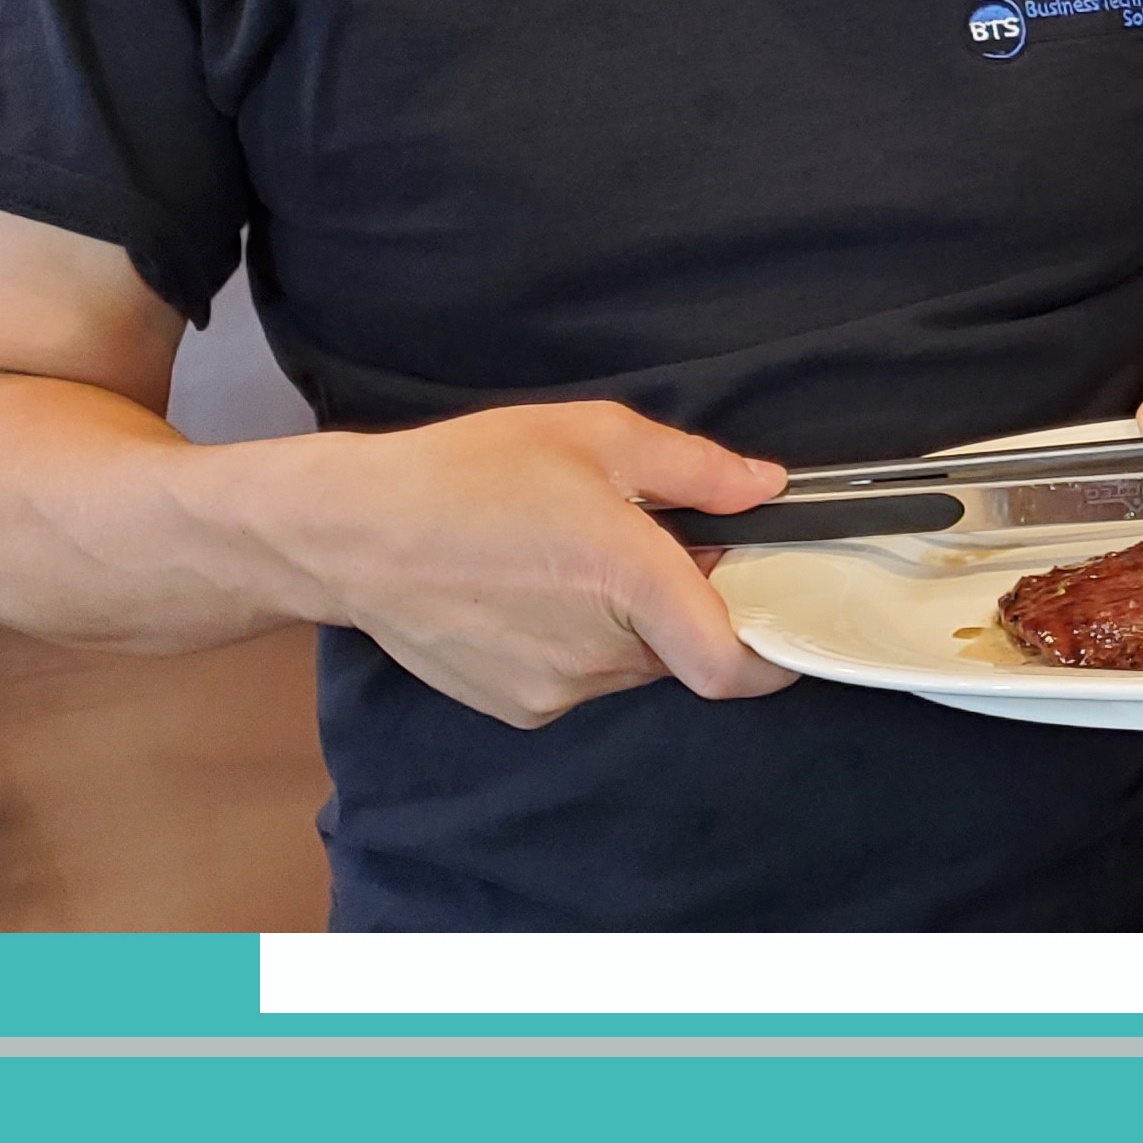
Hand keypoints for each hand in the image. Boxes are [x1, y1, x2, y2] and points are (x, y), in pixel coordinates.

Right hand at [280, 400, 796, 729]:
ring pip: (632, 664)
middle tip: (655, 540)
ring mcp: (554, 690)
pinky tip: (535, 588)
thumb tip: (765, 485)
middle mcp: (597, 651)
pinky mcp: (517, 707)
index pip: (730, 663)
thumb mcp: (593, 435)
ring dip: (631, 623)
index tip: (789, 623)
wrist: (354, 534)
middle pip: (683, 649)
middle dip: (689, 605)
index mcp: (628, 579)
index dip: (775, 656)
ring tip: (575, 556)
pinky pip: (581, 679)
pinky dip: (582, 642)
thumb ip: (694, 466)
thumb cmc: (471, 471)